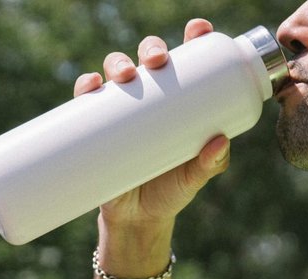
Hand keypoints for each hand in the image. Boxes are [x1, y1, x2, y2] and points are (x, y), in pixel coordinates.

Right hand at [73, 19, 232, 228]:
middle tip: (158, 60)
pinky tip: (91, 85)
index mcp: (179, 100)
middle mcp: (150, 97)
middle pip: (149, 57)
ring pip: (117, 70)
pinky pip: (87, 98)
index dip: (194, 38)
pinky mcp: (94, 125)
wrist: (137, 219)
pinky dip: (86, 86)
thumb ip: (211, 163)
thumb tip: (220, 141)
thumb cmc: (171, 190)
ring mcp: (121, 108)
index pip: (188, 61)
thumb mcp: (195, 178)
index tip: (199, 30)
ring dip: (119, 62)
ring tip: (126, 75)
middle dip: (152, 48)